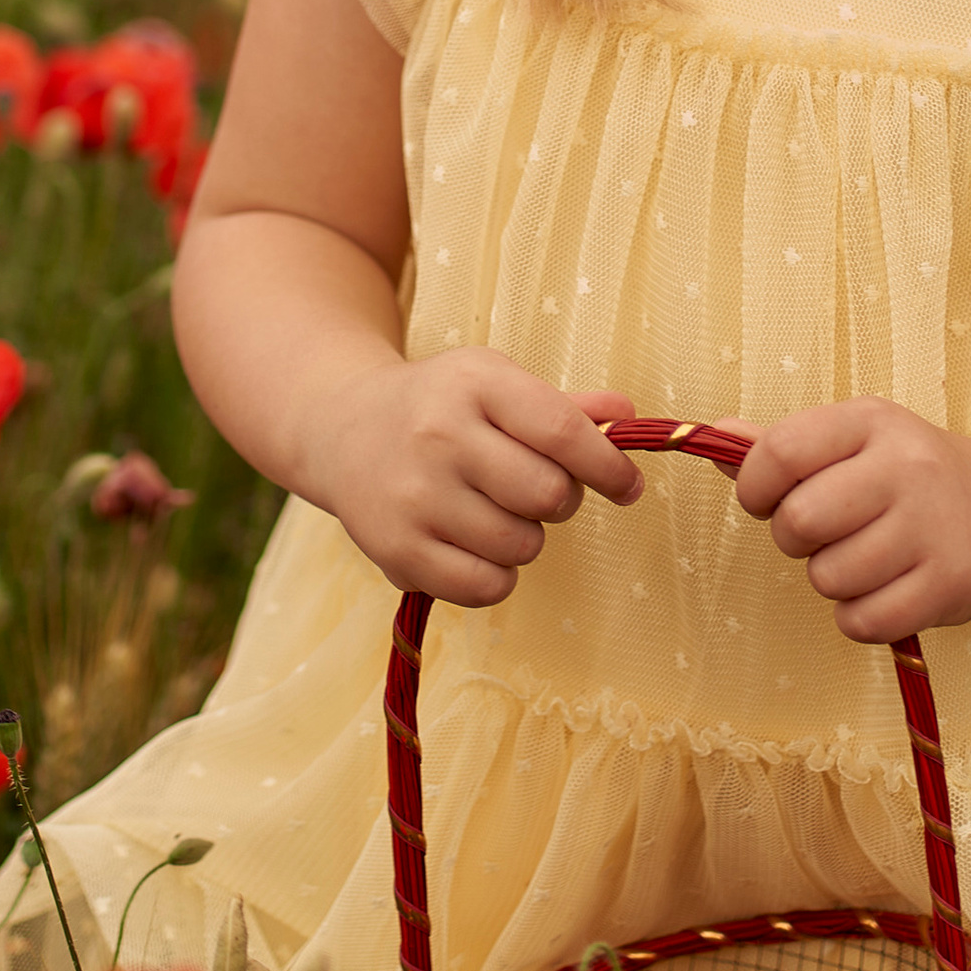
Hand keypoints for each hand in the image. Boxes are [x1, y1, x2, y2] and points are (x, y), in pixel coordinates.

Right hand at [303, 352, 642, 602]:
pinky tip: (477, 545)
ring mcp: (415, 496)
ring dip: (527, 537)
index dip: (609, 467)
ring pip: (522, 545)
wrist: (342, 429)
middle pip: (550, 495)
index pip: (564, 432)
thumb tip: (628, 416)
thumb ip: (564, 406)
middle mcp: (440, 435)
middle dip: (561, 499)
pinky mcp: (397, 550)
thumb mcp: (494, 384)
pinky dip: (498, 575)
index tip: (628, 487)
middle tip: (538, 490)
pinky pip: (487, 587)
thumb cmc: (439, 407)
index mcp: (475, 382)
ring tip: (495, 512)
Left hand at [732, 394, 970, 642]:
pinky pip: (862, 621)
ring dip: (832, 579)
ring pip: (828, 577)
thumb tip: (714, 436)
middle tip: (825, 534)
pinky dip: (860, 617)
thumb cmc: (912, 476)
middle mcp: (905, 467)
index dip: (755, 486)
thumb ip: (785, 446)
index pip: (781, 451)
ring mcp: (931, 527)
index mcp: (871, 421)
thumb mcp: (856, 441)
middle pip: (799, 520)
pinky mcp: (948, 585)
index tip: (768, 499)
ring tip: (866, 559)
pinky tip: (885, 590)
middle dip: (794, 538)